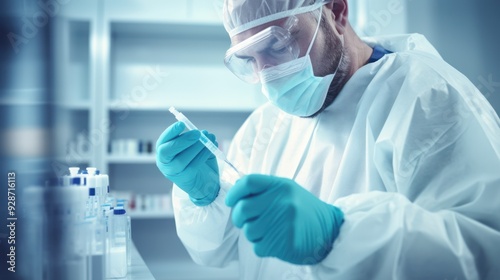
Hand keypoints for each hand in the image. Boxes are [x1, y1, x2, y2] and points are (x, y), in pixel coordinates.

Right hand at [156, 121, 219, 205]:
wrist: (204, 181)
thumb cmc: (196, 161)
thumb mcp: (194, 147)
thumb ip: (196, 139)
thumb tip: (206, 133)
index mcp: (164, 151)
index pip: (163, 141)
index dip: (171, 132)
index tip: (182, 124)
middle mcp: (165, 163)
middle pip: (167, 151)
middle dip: (183, 140)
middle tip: (197, 133)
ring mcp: (173, 172)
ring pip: (181, 160)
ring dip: (196, 147)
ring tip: (208, 139)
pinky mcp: (185, 179)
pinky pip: (193, 166)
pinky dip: (203, 155)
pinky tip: (210, 149)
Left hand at [225, 174, 343, 263]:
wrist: (329, 231)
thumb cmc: (303, 210)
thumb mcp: (287, 191)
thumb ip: (264, 189)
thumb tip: (236, 190)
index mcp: (281, 186)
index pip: (248, 182)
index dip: (234, 192)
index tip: (231, 201)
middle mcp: (282, 202)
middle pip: (243, 208)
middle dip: (239, 217)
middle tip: (245, 220)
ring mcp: (283, 223)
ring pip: (248, 231)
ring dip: (253, 234)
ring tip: (267, 231)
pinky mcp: (284, 243)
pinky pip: (258, 247)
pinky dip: (262, 246)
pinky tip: (275, 240)